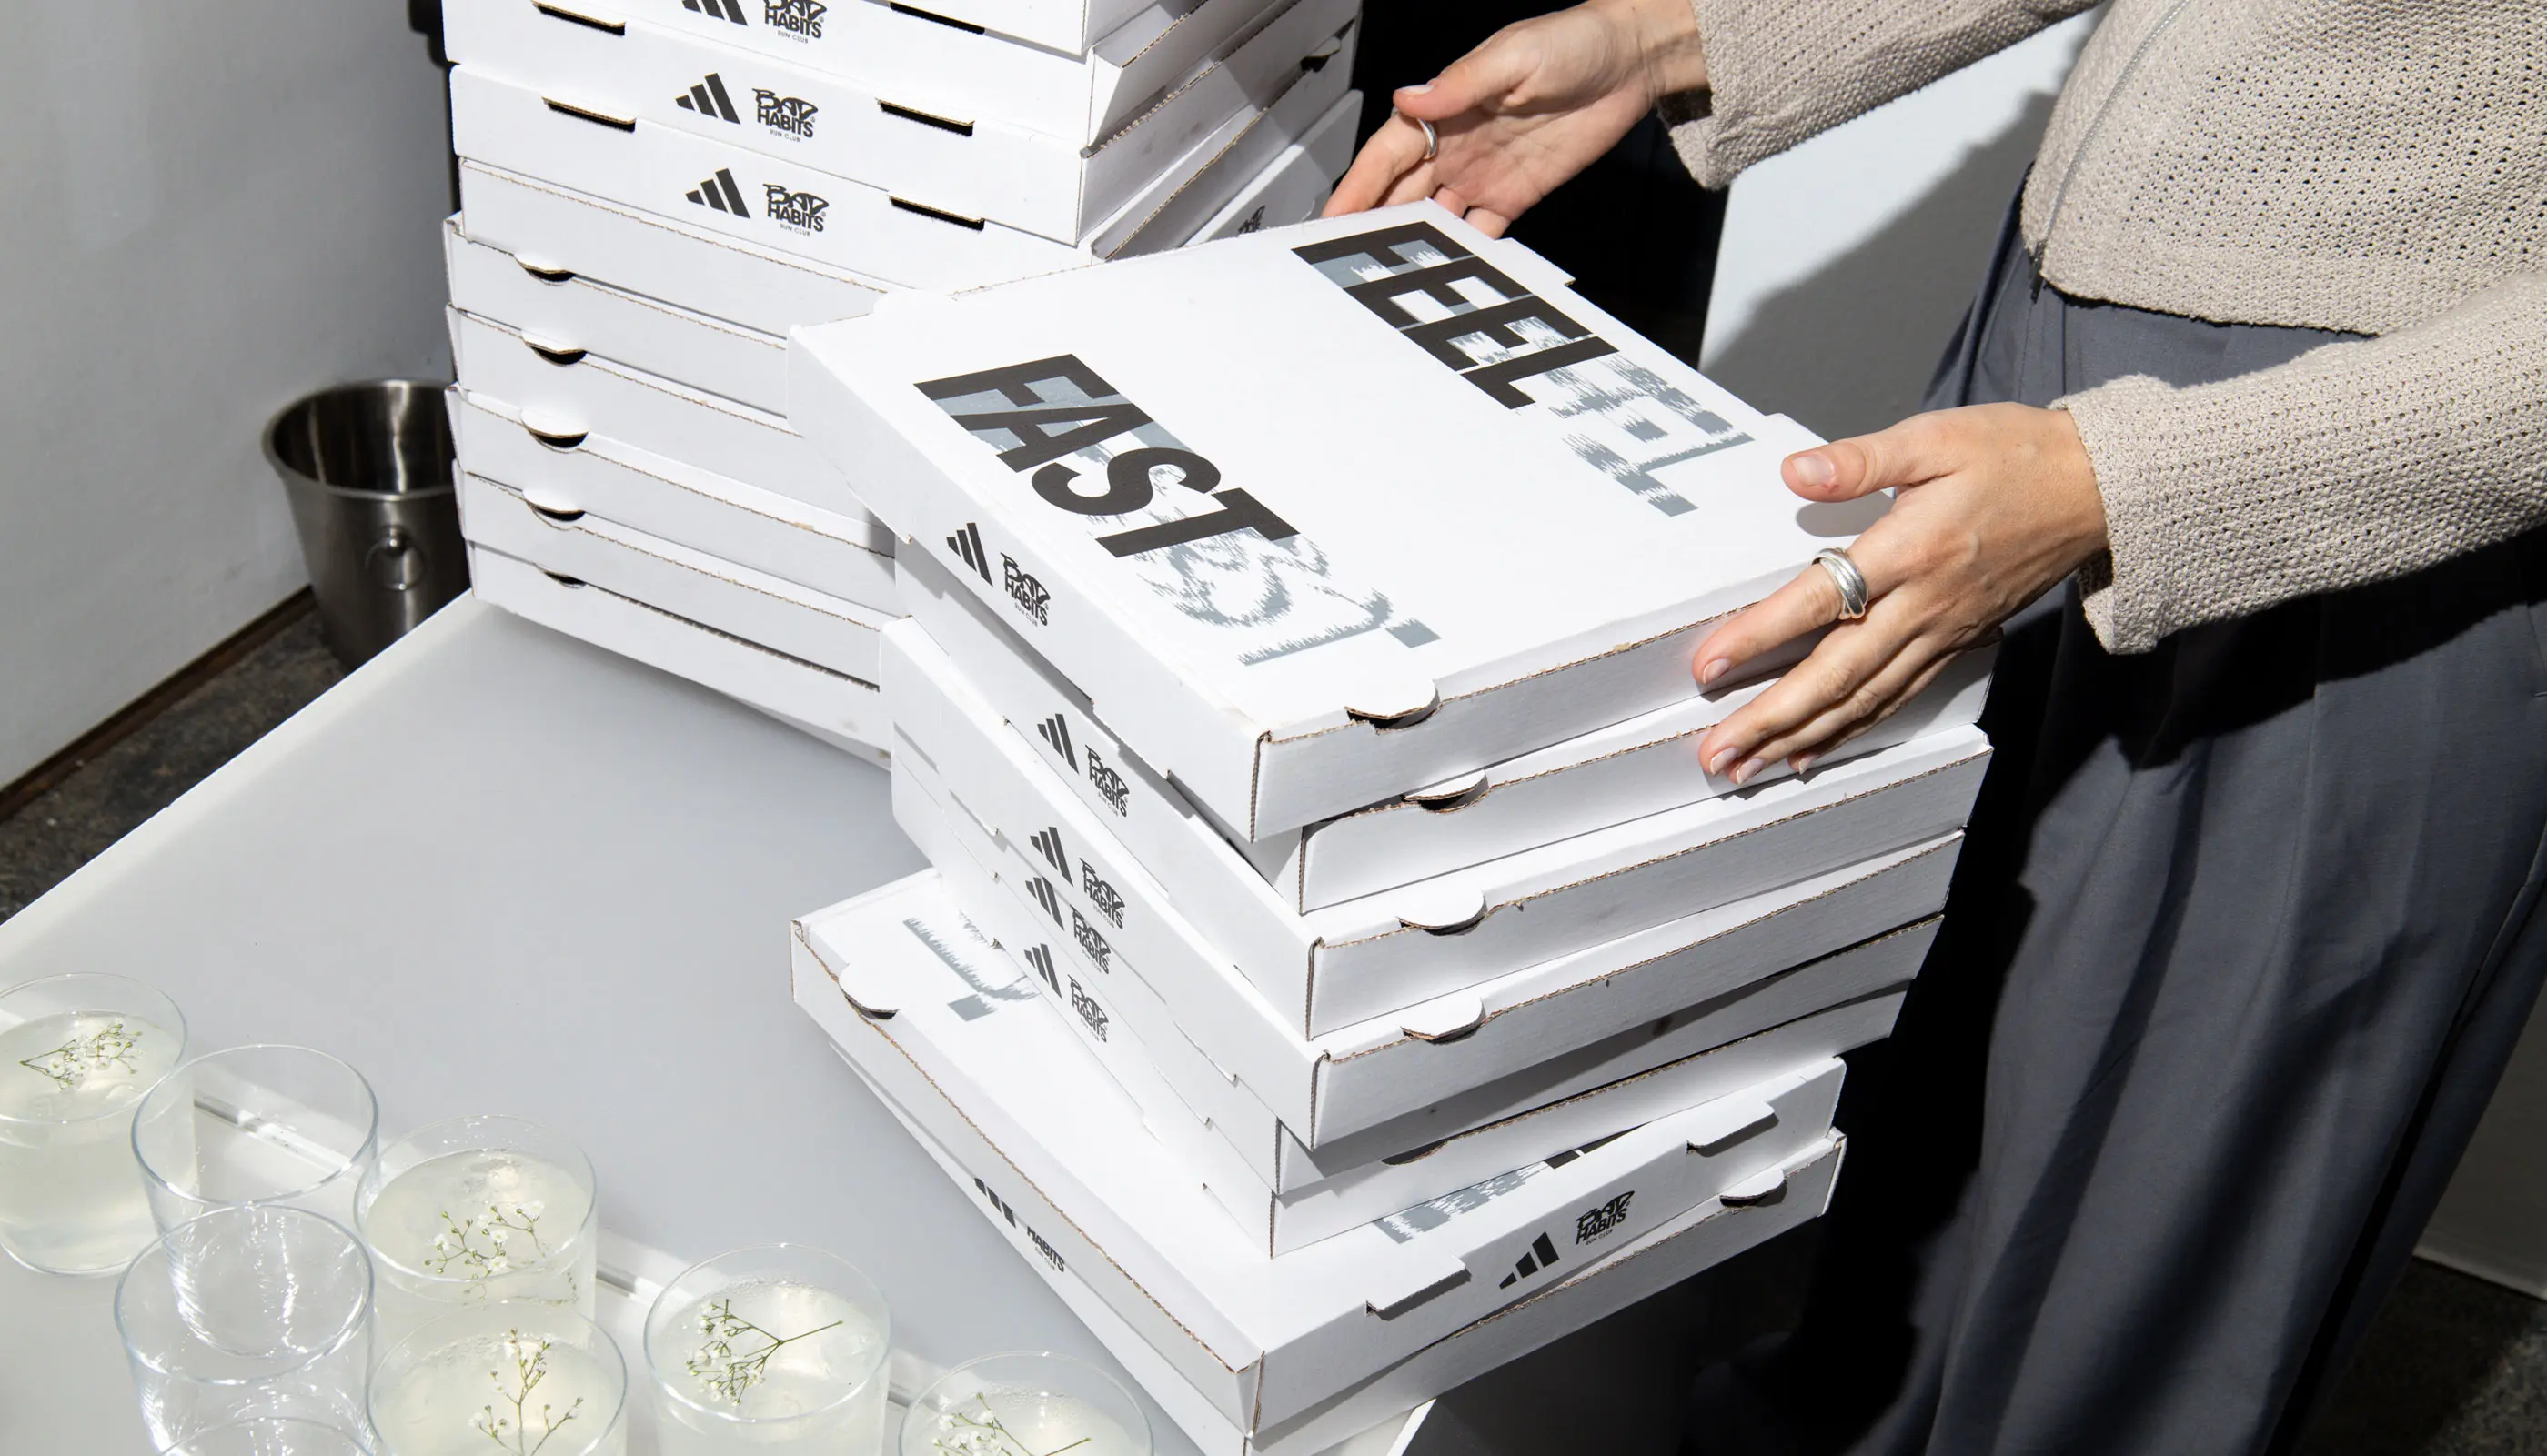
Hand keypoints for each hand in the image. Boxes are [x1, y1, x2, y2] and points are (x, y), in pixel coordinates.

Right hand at [1322, 0, 1709, 235]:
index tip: (1332, 217)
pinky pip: (1481, 232)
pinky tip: (1449, 271)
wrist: (1630, 63)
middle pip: (1400, 195)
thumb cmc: (1573, 42)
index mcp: (1443, 110)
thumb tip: (1411, 99)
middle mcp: (1455, 145)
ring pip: (1433, 219)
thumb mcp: (1512, 56)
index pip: (1385, 156)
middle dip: (1371, 226)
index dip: (1356, 188)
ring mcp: (1482, 174)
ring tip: (1389, 276)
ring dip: (1411, 245)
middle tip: (1346, 260)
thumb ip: (1460, 85)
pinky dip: (1463, 252)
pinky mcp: (1515, 196)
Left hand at [1692, 405, 2109, 781]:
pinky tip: (1812, 752)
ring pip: (1864, 700)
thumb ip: (1861, 459)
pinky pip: (1896, 698)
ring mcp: (1942, 631)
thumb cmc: (2015, 455)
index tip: (1709, 665)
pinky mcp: (1956, 644)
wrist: (2097, 489)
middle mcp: (1924, 603)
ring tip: (1748, 768)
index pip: (1820, 600)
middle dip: (1771, 720)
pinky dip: (1851, 731)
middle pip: (1836, 674)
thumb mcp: (1936, 436)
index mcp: (1911, 548)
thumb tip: (1796, 471)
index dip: (1760, 636)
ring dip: (1801, 738)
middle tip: (1716, 753)